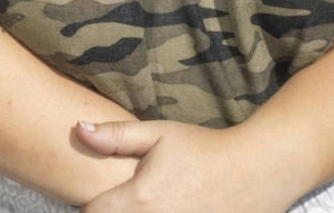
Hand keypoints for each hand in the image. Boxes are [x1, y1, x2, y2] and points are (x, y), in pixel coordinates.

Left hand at [73, 118, 304, 212]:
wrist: (256, 171)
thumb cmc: (204, 148)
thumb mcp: (158, 134)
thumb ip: (115, 136)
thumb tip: (77, 129)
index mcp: (140, 200)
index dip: (91, 207)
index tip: (101, 198)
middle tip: (125, 201)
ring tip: (153, 204)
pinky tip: (168, 208)